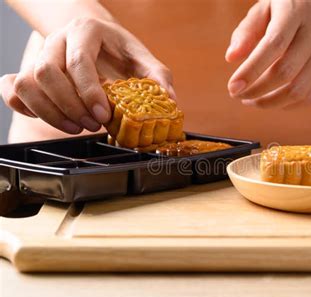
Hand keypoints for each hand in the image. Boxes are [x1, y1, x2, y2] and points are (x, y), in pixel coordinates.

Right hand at [0, 18, 174, 133]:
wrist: (98, 40)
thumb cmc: (120, 51)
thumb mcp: (144, 59)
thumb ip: (158, 78)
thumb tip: (171, 102)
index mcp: (86, 31)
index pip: (78, 62)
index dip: (88, 93)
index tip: (103, 117)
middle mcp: (57, 40)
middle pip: (46, 73)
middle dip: (70, 106)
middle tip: (93, 125)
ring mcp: (39, 54)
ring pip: (27, 83)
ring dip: (50, 112)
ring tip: (77, 127)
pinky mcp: (29, 71)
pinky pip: (13, 89)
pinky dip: (26, 107)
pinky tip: (53, 118)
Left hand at [226, 0, 310, 107]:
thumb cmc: (287, 7)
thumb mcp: (264, 8)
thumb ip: (246, 31)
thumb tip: (231, 58)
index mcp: (296, 11)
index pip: (273, 45)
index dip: (251, 70)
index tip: (232, 88)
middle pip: (286, 71)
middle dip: (257, 90)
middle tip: (238, 94)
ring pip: (299, 90)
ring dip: (271, 102)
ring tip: (251, 101)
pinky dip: (289, 105)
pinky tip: (273, 101)